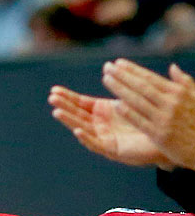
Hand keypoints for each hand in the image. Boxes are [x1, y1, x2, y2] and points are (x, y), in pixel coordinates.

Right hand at [49, 84, 169, 167]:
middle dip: (64, 106)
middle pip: (77, 114)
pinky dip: (86, 138)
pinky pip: (96, 144)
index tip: (54, 90)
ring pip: (82, 128)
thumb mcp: (132, 98)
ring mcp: (104, 137)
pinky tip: (78, 130)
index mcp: (103, 112)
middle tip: (52, 98)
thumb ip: (121, 85)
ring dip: (69, 120)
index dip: (68, 97)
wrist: (164, 138)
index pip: (81, 103)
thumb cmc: (150, 117)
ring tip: (57, 112)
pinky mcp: (112, 150)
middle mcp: (100, 125)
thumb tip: (109, 65)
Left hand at [101, 59, 194, 170]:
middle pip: (142, 86)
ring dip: (120, 89)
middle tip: (107, 67)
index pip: (151, 78)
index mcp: (178, 93)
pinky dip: (128, 112)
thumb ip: (184, 82)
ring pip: (138, 101)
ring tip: (106, 79)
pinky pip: (140, 121)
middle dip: (122, 75)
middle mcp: (171, 103)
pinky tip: (114, 105)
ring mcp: (165, 119)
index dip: (133, 69)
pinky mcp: (160, 135)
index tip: (118, 62)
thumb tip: (172, 67)